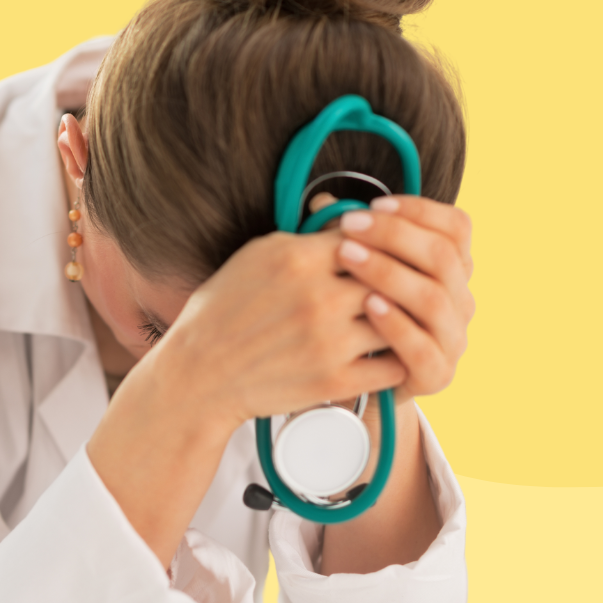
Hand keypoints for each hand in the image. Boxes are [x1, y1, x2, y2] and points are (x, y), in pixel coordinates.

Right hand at [153, 227, 405, 427]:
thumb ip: (308, 238)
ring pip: (398, 319)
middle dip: (397, 278)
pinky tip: (388, 350)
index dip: (382, 242)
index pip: (371, 235)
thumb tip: (352, 221)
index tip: (383, 251)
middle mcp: (318, 298)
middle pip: (390, 275)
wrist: (200, 373)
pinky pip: (392, 364)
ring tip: (399, 317)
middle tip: (402, 283)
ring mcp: (329, 342)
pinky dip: (395, 357)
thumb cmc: (225, 310)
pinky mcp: (334, 381)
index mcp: (298, 258)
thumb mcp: (257, 255)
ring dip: (400, 318)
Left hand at [329, 194, 474, 405]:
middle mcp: (460, 301)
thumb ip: (349, 239)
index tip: (375, 205)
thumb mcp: (351, 273)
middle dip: (394, 235)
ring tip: (348, 257)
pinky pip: (423, 347)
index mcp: (451, 270)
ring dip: (389, 272)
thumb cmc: (351, 317)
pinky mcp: (436, 374)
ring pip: (433, 298)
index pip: (456, 228)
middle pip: (444, 257)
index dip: (420, 211)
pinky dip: (396, 323)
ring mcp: (452, 339)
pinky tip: (368, 305)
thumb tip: (323, 202)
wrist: (350, 381)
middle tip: (349, 226)